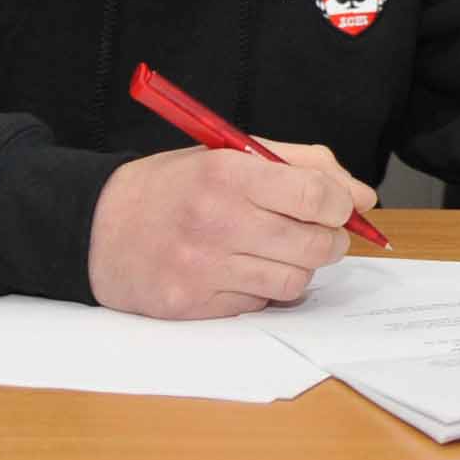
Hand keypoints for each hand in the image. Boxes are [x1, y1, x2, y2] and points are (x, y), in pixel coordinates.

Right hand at [88, 141, 377, 318]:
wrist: (96, 227)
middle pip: (313, 244)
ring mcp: (202, 269)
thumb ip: (303, 164)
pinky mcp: (192, 306)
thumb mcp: (231, 153)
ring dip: (301, 266)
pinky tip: (244, 267)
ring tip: (281, 248)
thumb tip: (362, 196)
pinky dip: (264, 287)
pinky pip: (259, 303)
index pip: (314, 195)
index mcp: (227, 174)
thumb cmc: (172, 185)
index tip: (340, 206)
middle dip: (332, 239)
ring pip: (294, 281)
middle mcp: (215, 222)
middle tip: (323, 232)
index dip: (340, 204)